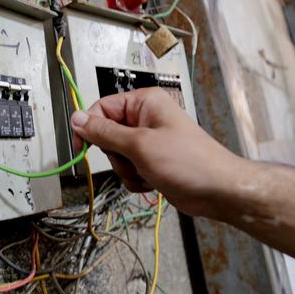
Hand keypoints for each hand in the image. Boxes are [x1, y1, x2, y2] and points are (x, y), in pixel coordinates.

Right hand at [70, 87, 246, 217]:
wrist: (217, 191)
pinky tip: (153, 182)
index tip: (80, 148)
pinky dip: (136, 179)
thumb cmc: (188, 161)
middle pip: (107, 134)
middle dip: (116, 155)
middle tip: (134, 160)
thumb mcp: (139, 145)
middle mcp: (146, 118)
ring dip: (127, 170)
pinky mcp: (152, 161)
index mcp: (144, 102)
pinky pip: (128, 170)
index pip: (102, 108)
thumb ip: (104, 132)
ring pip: (117, 156)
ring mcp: (149, 141)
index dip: (89, 127)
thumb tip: (77, 118)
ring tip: (148, 172)